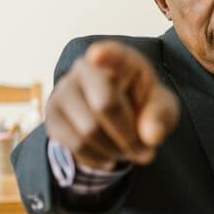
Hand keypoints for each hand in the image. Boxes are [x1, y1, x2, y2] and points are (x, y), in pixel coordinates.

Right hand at [45, 40, 179, 168]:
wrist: (116, 116)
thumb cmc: (143, 105)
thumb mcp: (162, 107)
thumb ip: (160, 116)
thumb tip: (152, 137)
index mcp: (119, 59)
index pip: (112, 54)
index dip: (105, 55)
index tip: (98, 55)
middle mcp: (84, 69)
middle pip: (105, 106)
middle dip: (130, 138)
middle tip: (146, 152)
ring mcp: (63, 91)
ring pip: (88, 131)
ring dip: (115, 151)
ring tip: (128, 151)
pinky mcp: (52, 117)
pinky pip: (75, 146)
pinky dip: (98, 158)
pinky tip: (110, 157)